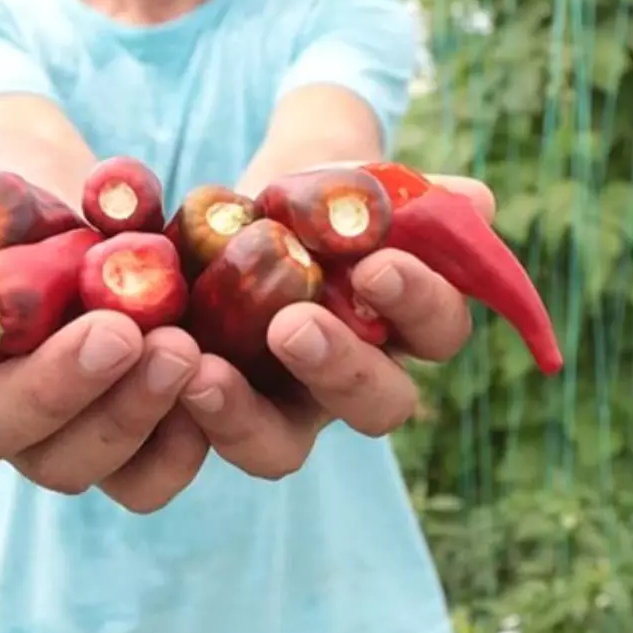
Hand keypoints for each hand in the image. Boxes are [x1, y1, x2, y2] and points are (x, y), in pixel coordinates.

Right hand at [0, 128, 210, 508]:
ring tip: (181, 350)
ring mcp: (48, 439)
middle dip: (53, 386)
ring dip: (126, 417)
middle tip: (116, 332)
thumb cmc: (26, 211)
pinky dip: (178, 446)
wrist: (95, 234)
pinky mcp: (119, 453)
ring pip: (67, 464)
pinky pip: (142, 482)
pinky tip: (212, 387)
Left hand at [178, 175, 494, 479]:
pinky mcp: (218, 413)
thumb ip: (412, 196)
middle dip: (340, 369)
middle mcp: (356, 380)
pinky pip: (205, 441)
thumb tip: (474, 203)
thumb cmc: (322, 199)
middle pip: (378, 407)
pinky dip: (183, 415)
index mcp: (408, 326)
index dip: (416, 304)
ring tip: (205, 369)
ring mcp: (285, 408)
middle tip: (292, 326)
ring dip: (246, 417)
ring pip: (282, 448)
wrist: (246, 208)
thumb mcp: (359, 183)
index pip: (437, 330)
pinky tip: (158, 369)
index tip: (376, 265)